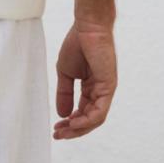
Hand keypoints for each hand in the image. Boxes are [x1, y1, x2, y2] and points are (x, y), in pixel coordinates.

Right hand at [53, 20, 116, 139]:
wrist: (87, 27)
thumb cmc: (77, 44)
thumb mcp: (65, 73)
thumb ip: (65, 94)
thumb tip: (62, 115)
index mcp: (91, 88)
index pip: (82, 112)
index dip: (70, 123)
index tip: (55, 128)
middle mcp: (100, 92)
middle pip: (89, 120)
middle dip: (73, 130)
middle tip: (57, 135)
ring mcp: (106, 90)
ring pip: (95, 119)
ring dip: (78, 128)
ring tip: (63, 131)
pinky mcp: (109, 87)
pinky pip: (100, 111)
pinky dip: (87, 120)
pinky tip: (73, 123)